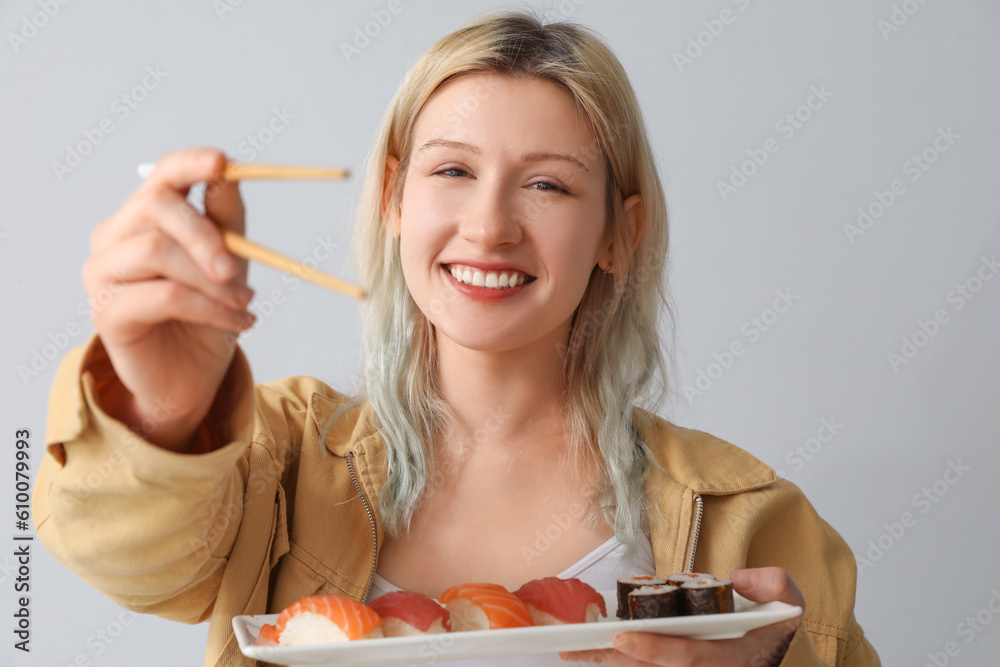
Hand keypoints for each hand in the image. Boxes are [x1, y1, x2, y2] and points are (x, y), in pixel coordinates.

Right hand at [82, 148, 253, 450]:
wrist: (192, 378)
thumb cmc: (207, 316)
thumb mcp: (230, 265)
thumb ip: (226, 221)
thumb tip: (227, 176)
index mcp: (143, 217)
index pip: (161, 175)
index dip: (189, 164)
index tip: (221, 162)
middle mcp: (115, 237)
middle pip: (156, 208)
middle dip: (206, 235)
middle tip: (238, 270)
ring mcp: (103, 272)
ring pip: (158, 252)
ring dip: (213, 281)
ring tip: (245, 304)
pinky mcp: (106, 311)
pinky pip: (165, 296)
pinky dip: (210, 309)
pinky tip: (239, 323)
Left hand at [560, 567, 804, 665]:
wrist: (776, 652)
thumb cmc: (776, 624)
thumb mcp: (790, 600)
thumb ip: (773, 585)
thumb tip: (738, 578)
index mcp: (732, 660)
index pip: (690, 658)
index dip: (656, 650)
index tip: (625, 636)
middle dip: (614, 659)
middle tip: (576, 647)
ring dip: (606, 662)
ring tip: (570, 649)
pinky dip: (614, 660)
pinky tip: (588, 649)